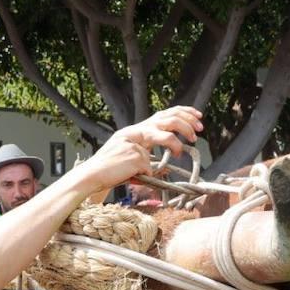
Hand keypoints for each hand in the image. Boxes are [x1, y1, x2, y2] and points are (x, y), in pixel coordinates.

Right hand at [77, 107, 203, 191]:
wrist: (90, 176)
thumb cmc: (110, 170)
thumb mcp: (129, 158)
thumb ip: (145, 156)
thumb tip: (163, 166)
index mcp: (134, 131)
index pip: (162, 114)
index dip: (182, 113)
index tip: (197, 117)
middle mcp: (134, 132)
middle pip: (167, 119)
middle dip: (186, 124)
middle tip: (198, 132)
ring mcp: (134, 142)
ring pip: (164, 136)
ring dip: (176, 143)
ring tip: (181, 152)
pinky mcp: (134, 155)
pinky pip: (150, 166)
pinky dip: (146, 175)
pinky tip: (135, 177)